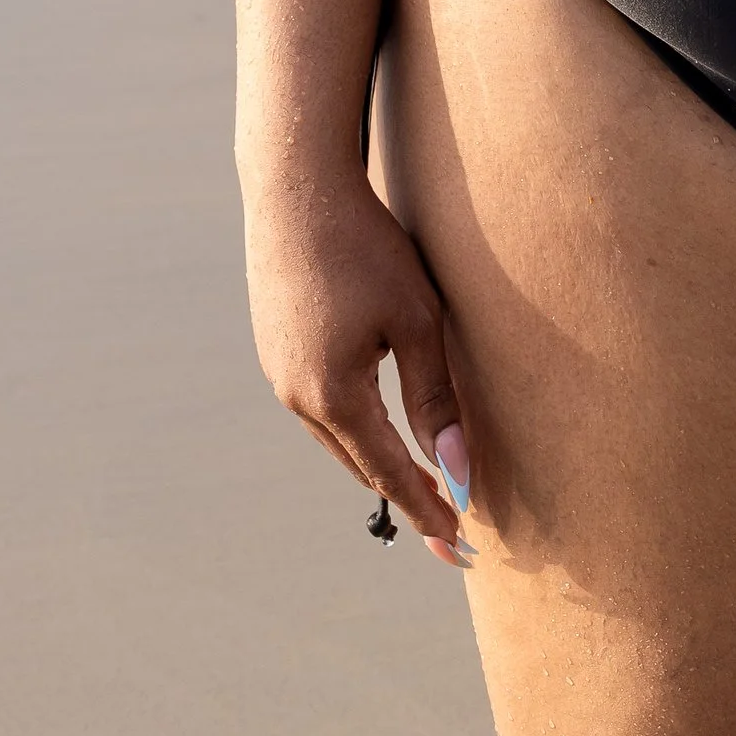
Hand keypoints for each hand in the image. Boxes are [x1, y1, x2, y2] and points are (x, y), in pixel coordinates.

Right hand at [245, 175, 475, 563]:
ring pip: (337, 436)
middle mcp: (297, 396)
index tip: (460, 548)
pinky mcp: (274, 347)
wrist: (294, 187)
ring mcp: (278, 373)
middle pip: (361, 463)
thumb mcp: (415, 317)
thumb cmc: (365, 245)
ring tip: (417, 475)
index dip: (428, 511)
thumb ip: (435, 396)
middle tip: (447, 519)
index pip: (390, 475)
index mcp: (333, 396)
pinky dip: (353, 422)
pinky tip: (374, 416)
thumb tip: (457, 469)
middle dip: (405, 492)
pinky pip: (318, 404)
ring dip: (376, 457)